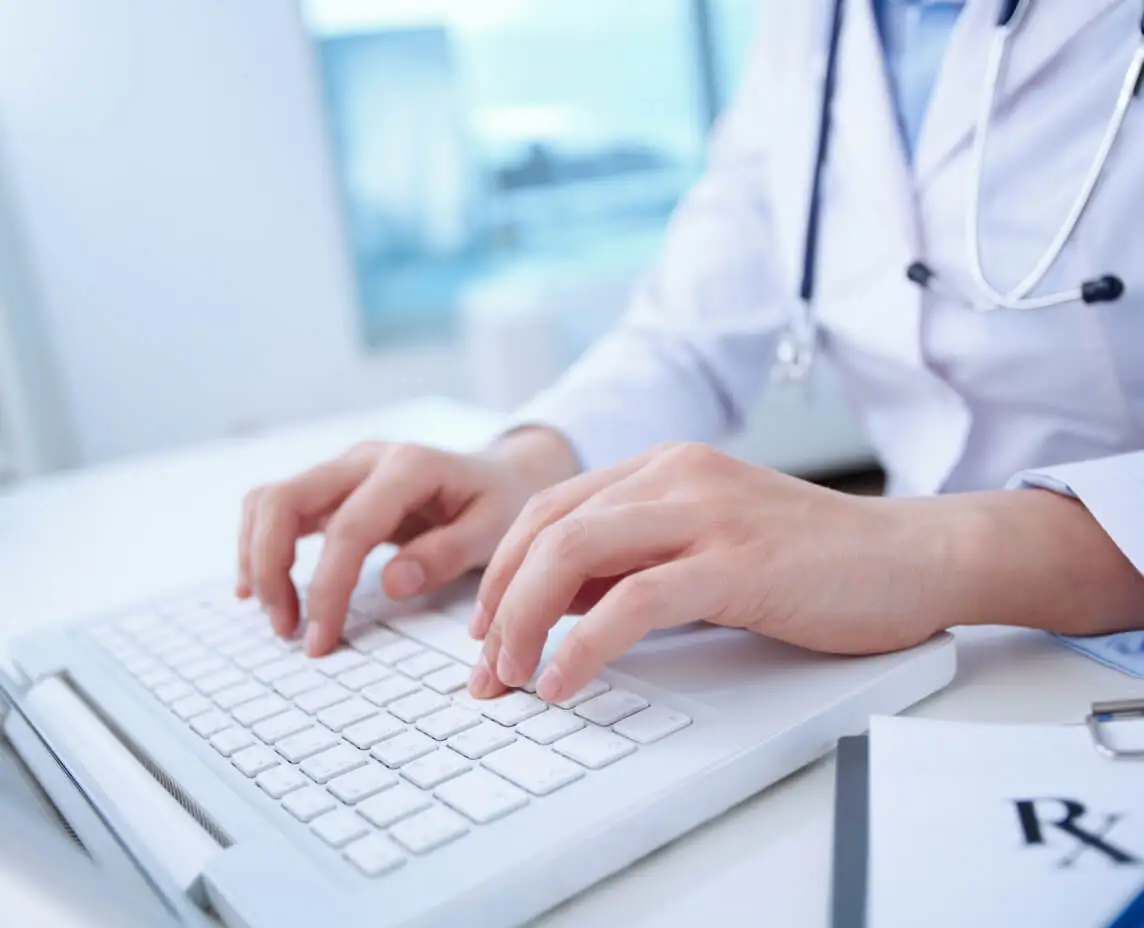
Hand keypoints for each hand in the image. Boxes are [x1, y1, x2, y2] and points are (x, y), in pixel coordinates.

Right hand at [238, 429, 578, 654]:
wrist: (502, 474)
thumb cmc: (499, 504)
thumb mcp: (493, 530)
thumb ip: (445, 554)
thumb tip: (393, 583)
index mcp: (409, 466)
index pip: (348, 529)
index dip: (327, 588)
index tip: (320, 640)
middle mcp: (366, 458)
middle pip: (283, 501)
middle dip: (271, 569)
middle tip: (288, 629)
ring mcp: (344, 468)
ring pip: (269, 500)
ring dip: (258, 559)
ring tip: (279, 617)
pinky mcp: (333, 485)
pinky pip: (277, 507)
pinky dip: (259, 545)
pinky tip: (261, 588)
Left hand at [469, 442, 952, 701]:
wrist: (912, 556)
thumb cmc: (812, 562)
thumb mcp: (706, 547)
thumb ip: (637, 562)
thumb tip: (561, 607)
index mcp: (663, 468)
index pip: (550, 510)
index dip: (502, 573)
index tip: (485, 632)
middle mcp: (675, 476)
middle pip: (547, 530)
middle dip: (498, 604)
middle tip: (486, 670)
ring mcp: (706, 513)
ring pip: (574, 553)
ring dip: (524, 622)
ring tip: (513, 678)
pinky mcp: (737, 561)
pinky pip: (634, 600)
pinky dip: (584, 646)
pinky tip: (566, 681)